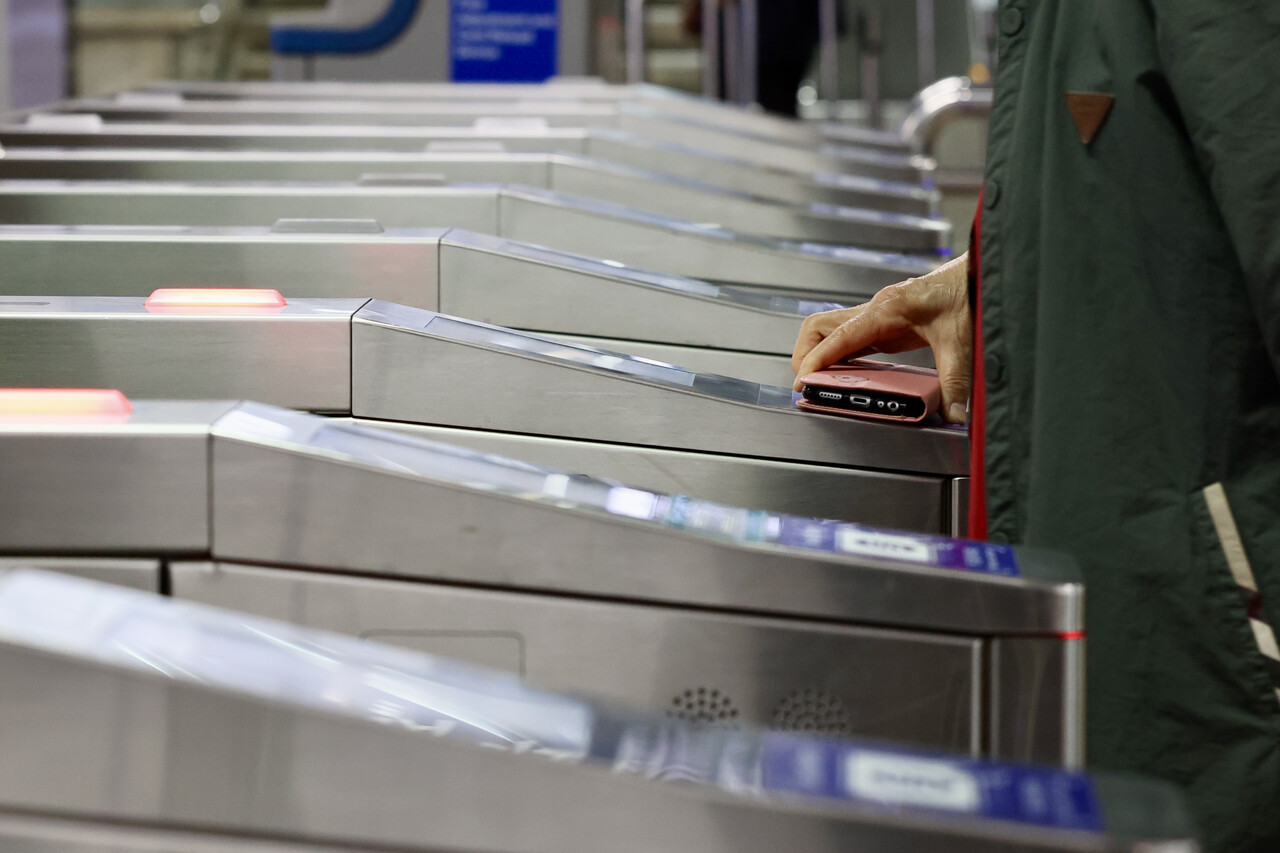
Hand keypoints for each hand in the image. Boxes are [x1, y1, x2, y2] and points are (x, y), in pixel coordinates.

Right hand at [791, 252, 972, 423]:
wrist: (980, 272)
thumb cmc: (968, 291)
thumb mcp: (961, 342)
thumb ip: (954, 381)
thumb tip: (952, 414)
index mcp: (886, 308)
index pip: (837, 336)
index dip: (816, 360)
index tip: (804, 382)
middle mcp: (875, 309)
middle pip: (818, 327)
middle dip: (805, 356)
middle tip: (807, 385)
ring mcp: (876, 315)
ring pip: (828, 331)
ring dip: (817, 355)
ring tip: (820, 384)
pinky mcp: (884, 324)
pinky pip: (847, 339)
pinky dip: (837, 357)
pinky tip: (844, 376)